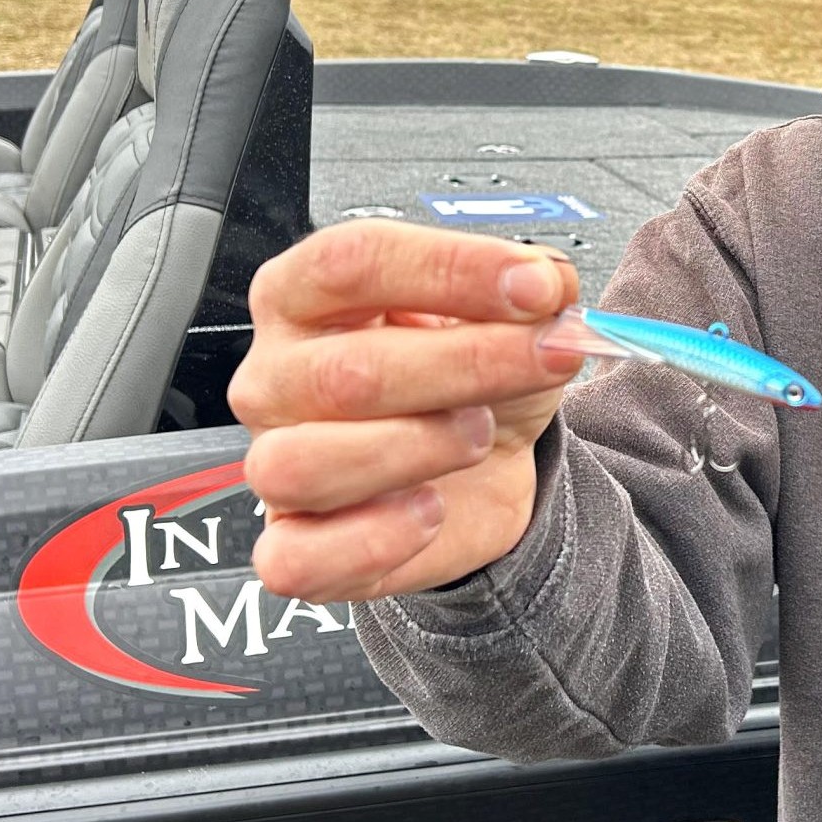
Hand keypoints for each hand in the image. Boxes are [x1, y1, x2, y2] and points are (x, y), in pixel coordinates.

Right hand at [231, 220, 583, 601]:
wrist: (486, 464)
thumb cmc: (473, 378)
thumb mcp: (513, 315)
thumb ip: (532, 285)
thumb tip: (548, 281)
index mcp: (306, 295)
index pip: (350, 261)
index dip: (450, 269)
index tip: (535, 284)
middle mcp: (276, 376)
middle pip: (347, 371)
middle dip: (469, 364)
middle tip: (548, 357)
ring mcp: (273, 464)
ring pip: (307, 465)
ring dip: (419, 448)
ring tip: (477, 436)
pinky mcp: (294, 546)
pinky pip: (294, 559)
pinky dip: (376, 539)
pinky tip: (430, 509)